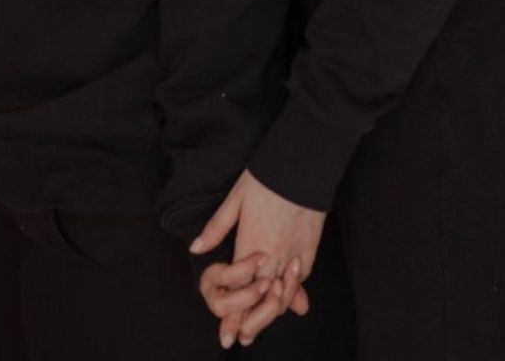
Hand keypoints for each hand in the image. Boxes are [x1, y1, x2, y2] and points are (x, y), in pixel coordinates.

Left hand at [191, 170, 324, 346]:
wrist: (302, 166)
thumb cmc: (266, 179)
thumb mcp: (235, 199)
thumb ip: (216, 228)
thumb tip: (195, 248)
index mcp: (250, 247)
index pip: (240, 292)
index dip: (233, 318)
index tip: (228, 335)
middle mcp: (272, 257)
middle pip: (261, 302)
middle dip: (251, 323)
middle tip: (242, 338)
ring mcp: (293, 254)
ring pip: (283, 295)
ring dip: (272, 313)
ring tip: (261, 326)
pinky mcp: (309, 249)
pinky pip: (300, 280)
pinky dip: (293, 294)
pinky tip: (290, 303)